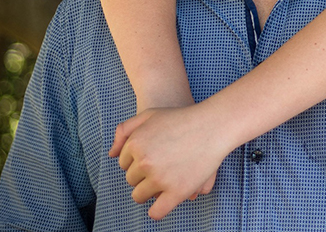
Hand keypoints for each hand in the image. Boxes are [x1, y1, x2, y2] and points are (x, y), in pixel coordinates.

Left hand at [111, 105, 228, 219]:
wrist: (212, 124)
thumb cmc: (181, 118)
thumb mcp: (150, 114)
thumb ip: (125, 130)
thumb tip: (111, 155)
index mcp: (135, 144)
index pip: (124, 163)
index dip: (138, 159)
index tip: (154, 153)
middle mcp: (145, 162)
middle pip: (131, 179)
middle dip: (143, 174)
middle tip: (162, 164)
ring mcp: (160, 178)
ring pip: (140, 195)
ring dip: (149, 190)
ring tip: (164, 178)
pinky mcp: (176, 192)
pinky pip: (156, 212)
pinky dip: (156, 210)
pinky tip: (164, 200)